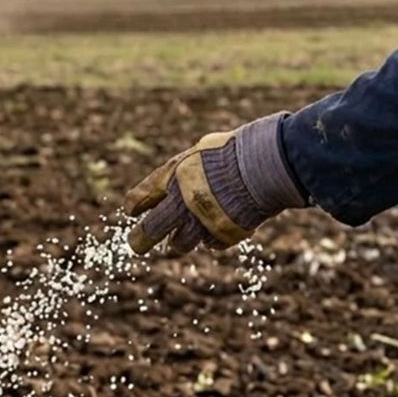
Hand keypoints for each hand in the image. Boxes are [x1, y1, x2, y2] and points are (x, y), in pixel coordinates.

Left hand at [123, 115, 306, 254]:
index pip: (139, 198)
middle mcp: (181, 203)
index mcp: (172, 177)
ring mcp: (202, 222)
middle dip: (140, 240)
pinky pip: (211, 244)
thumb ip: (182, 171)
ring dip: (180, 241)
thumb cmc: (234, 151)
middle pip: (150, 231)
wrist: (265, 164)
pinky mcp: (223, 235)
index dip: (134, 206)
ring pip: (179, 244)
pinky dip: (212, 237)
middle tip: (136, 244)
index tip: (132, 212)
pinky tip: (217, 226)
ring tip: (182, 236)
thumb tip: (170, 183)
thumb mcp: (199, 151)